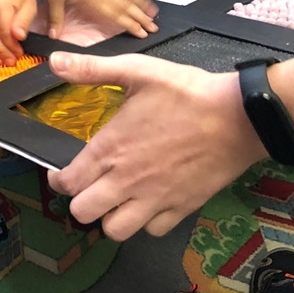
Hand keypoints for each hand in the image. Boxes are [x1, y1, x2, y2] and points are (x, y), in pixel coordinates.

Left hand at [44, 0, 157, 39]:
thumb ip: (56, 17)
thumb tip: (54, 36)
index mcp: (93, 0)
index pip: (115, 16)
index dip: (130, 25)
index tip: (142, 33)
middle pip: (126, 6)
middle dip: (141, 18)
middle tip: (154, 27)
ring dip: (141, 3)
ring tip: (153, 11)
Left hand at [46, 52, 264, 240]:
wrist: (239, 117)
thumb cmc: (185, 92)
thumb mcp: (135, 70)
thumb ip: (92, 69)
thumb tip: (54, 62)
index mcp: (110, 149)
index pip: (68, 182)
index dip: (58, 180)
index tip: (60, 173)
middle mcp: (127, 180)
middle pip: (84, 213)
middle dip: (79, 201)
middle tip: (87, 186)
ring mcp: (155, 199)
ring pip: (116, 230)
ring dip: (110, 217)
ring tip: (114, 198)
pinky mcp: (182, 208)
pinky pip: (153, 230)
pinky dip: (146, 221)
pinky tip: (147, 202)